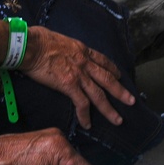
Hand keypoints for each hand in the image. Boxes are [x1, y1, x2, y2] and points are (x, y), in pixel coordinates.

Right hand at [20, 26, 135, 128]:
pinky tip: (87, 125)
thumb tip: (61, 52)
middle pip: (107, 79)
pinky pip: (81, 104)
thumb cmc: (39, 40)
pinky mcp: (69, 85)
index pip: (102, 61)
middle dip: (120, 91)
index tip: (119, 76)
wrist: (31, 46)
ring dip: (109, 109)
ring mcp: (79, 75)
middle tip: (131, 101)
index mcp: (82, 50)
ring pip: (99, 95)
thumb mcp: (60, 40)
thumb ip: (66, 49)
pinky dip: (85, 116)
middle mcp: (85, 62)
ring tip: (118, 120)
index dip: (112, 69)